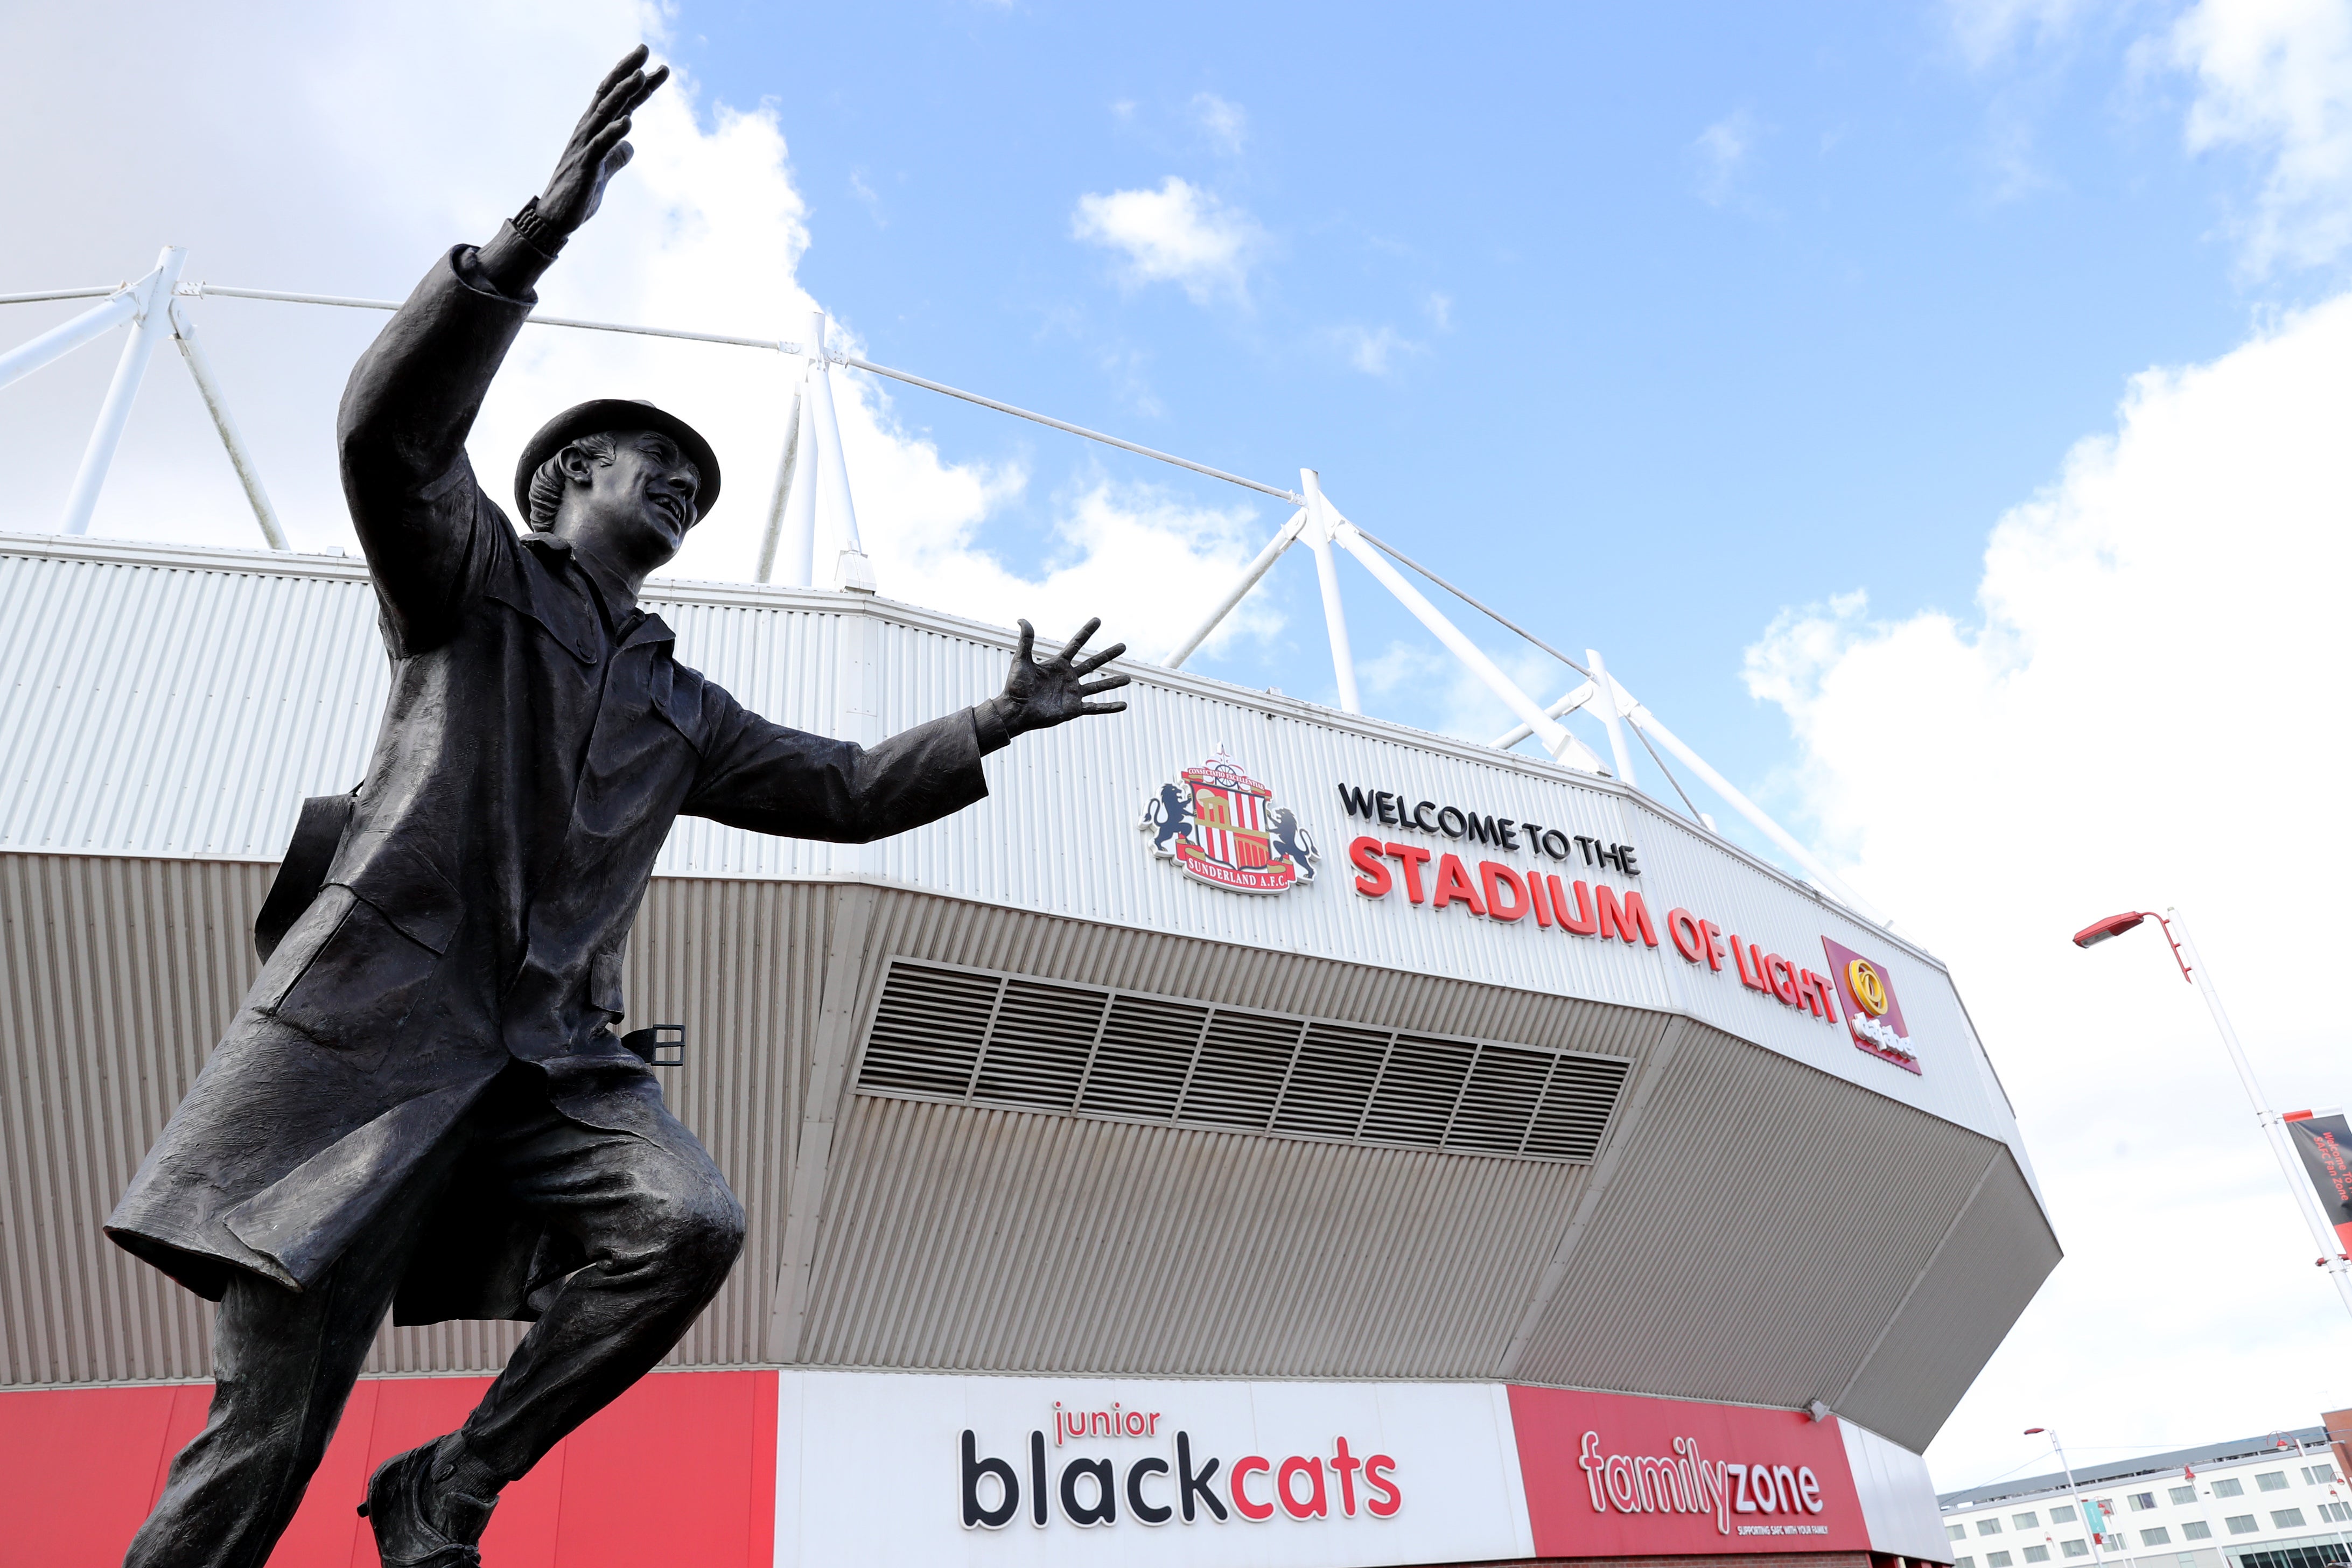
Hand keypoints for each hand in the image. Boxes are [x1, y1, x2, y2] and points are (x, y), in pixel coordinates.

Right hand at [538, 46, 670, 235]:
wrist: (557, 218)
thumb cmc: (578, 193)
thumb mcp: (605, 171)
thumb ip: (617, 155)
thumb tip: (630, 145)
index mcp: (595, 129)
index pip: (619, 99)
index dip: (639, 83)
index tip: (658, 66)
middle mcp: (588, 130)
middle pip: (609, 94)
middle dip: (627, 71)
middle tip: (645, 49)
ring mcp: (585, 146)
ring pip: (604, 113)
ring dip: (622, 94)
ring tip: (639, 76)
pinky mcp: (584, 166)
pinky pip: (600, 146)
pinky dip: (613, 132)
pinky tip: (628, 121)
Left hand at [992, 618, 1129, 735]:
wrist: (1015, 711)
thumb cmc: (1015, 686)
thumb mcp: (1021, 660)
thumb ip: (1026, 640)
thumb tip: (1022, 619)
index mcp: (1058, 664)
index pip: (1076, 644)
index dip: (1087, 632)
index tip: (1098, 620)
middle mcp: (1068, 677)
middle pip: (1093, 663)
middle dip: (1108, 654)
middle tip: (1123, 646)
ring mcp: (1073, 693)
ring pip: (1098, 686)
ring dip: (1113, 682)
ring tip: (1128, 678)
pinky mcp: (1074, 709)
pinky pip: (1095, 708)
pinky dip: (1109, 707)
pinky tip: (1123, 705)